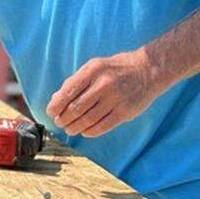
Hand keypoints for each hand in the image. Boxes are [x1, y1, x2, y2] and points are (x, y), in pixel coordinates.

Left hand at [46, 48, 163, 138]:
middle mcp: (103, 84)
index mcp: (93, 71)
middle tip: (59, 122)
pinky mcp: (124, 112)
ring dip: (74, 128)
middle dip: (63, 119)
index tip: (51, 112)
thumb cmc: (116, 69)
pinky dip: (89, 132)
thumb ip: (75, 81)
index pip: (67, 92)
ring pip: (87, 120)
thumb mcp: (95, 66)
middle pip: (75, 108)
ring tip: (70, 129)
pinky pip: (101, 127)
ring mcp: (115, 99)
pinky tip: (85, 131)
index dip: (56, 105)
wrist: (149, 70)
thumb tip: (55, 99)